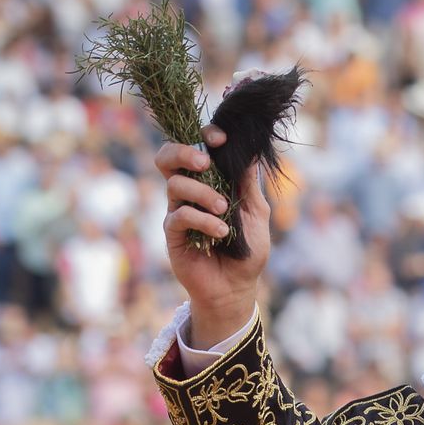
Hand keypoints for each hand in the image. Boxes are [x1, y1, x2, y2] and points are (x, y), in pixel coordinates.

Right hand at [155, 124, 270, 347]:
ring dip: (202, 193)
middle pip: (167, 158)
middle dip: (183, 152)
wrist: (236, 288)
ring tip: (223, 209)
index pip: (195, 148)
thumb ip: (249, 184)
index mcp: (209, 182)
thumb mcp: (256, 213)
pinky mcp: (173, 235)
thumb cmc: (247, 250)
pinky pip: (179, 216)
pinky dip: (202, 220)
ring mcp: (178, 212)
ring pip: (174, 185)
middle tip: (205, 162)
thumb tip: (250, 150)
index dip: (203, 136)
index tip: (220, 138)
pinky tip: (220, 232)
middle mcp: (189, 193)